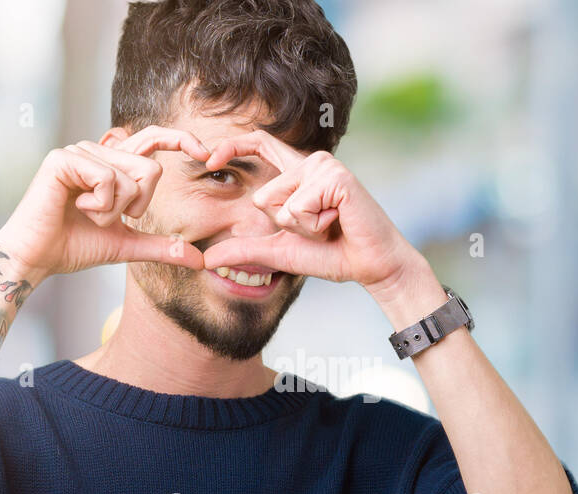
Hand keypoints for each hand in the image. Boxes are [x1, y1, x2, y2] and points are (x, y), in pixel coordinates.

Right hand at [0, 126, 211, 280]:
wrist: (37, 258)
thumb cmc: (75, 247)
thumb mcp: (127, 246)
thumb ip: (161, 247)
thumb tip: (199, 260)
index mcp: (113, 165)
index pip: (153, 140)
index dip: (181, 139)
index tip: (207, 155)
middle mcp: (97, 151)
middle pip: (151, 169)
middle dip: (137, 206)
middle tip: (105, 217)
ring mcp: (79, 151)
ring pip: (130, 178)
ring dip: (113, 211)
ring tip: (85, 214)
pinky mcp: (63, 159)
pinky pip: (108, 179)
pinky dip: (100, 205)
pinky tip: (76, 209)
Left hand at [198, 131, 425, 292]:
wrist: (371, 265)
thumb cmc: (332, 254)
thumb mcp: (280, 251)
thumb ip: (245, 249)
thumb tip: (206, 258)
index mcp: (297, 173)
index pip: (259, 144)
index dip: (231, 146)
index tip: (206, 159)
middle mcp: (310, 163)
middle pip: (262, 197)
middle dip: (285, 226)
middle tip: (319, 228)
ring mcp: (323, 166)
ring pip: (279, 204)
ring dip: (302, 228)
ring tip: (331, 224)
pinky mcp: (335, 176)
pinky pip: (299, 208)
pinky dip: (315, 226)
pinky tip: (339, 221)